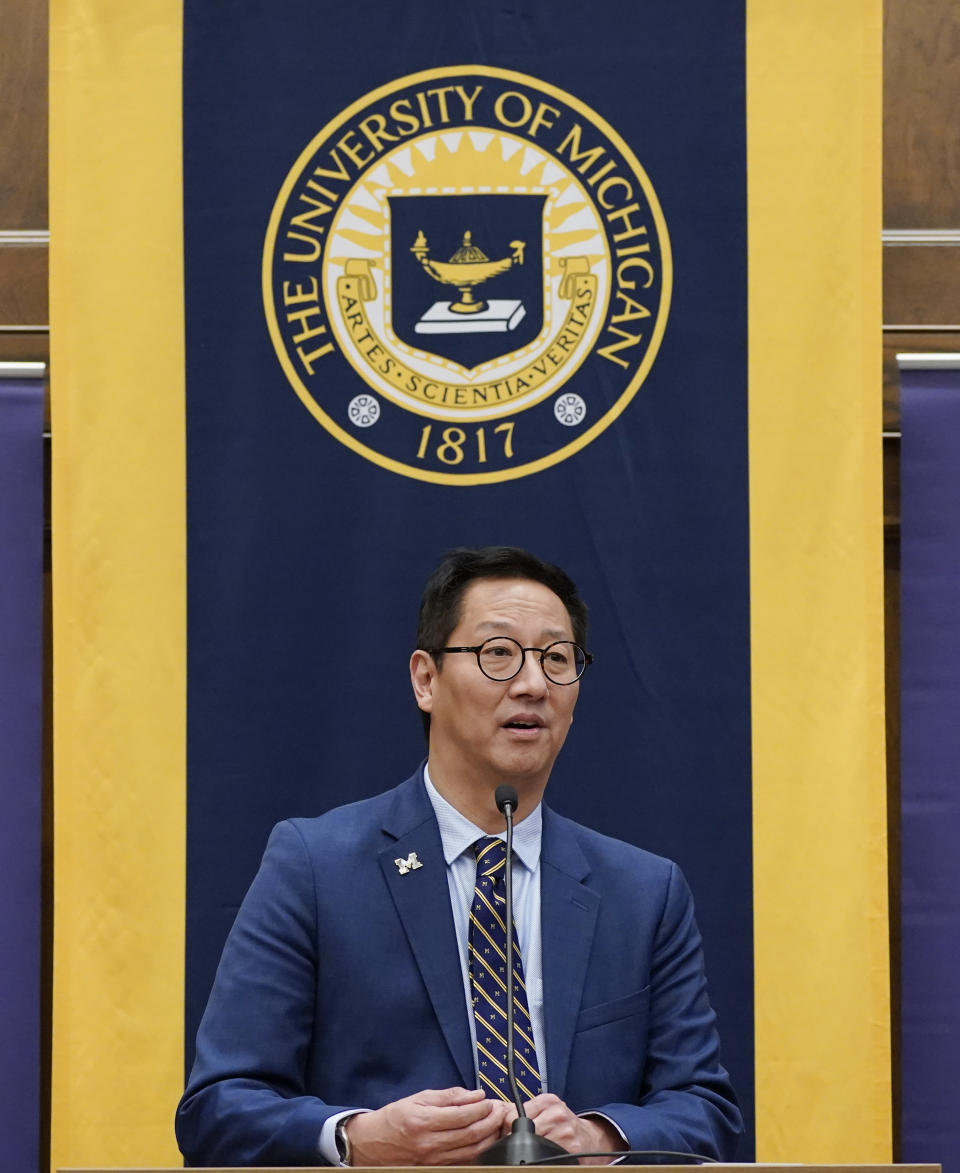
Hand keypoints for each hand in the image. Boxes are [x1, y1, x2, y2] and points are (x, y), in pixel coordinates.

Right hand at [344, 1087, 510, 1165]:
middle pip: (470, 1134)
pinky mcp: (436, 1168)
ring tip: (496, 1123)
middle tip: (499, 1110)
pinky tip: (484, 1139)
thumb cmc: (393, 1119)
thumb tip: (473, 1095)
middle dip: (490, 1121)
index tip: (487, 1099)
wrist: (372, 1145)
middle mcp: (430, 1143)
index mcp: (424, 1121)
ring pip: (470, 1150)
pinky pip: (463, 1160)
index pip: (461, 1115)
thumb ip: (447, 1096)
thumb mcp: (417, 1098)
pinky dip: (477, 1149)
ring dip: (488, 1136)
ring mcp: (434, 1160)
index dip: (479, 1107)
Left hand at [502, 1094, 625, 1164]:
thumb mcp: (546, 1111)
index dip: (506, 1127)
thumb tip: (499, 1118)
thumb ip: (525, 1112)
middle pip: (520, 1129)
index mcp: (547, 1101)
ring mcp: (564, 1130)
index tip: (508, 1132)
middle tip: (523, 1143)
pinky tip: (546, 1153)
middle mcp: (557, 1112)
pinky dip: (541, 1156)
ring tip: (537, 1147)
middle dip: (517, 1139)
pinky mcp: (571, 1147)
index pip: (512, 1114)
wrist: (590, 1139)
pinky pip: (545, 1154)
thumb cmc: (563, 1125)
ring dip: (530, 1149)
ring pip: (532, 1143)